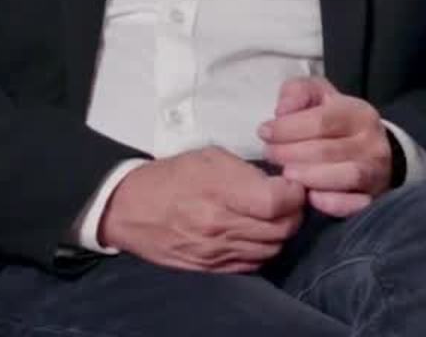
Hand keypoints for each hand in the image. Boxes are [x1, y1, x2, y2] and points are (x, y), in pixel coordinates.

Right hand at [98, 146, 305, 272]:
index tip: (293, 184)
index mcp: (219, 192)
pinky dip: (263, 249)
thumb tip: (278, 182)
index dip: (295, 193)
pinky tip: (257, 233)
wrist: (130, 209)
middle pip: (282, 228)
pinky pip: (253, 263)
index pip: (278, 202)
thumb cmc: (171, 177)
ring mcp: (216, 251)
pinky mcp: (211, 267)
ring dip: (281, 232)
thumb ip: (247, 171)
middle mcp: (219, 226)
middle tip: (289, 200)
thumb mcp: (210, 157)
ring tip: (274, 216)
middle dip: (294, 212)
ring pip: (272, 248)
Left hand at [258, 75, 393, 217]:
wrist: (369, 152)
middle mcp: (373, 143)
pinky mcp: (373, 198)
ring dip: (309, 177)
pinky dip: (332, 203)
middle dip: (290, 154)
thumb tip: (282, 111)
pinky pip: (355, 204)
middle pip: (328, 150)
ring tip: (286, 174)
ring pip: (345, 176)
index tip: (264, 133)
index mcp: (359, 113)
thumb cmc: (335, 123)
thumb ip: (297, 92)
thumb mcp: (317, 96)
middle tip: (269, 154)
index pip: (322, 121)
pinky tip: (310, 197)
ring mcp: (376, 172)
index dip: (288, 128)